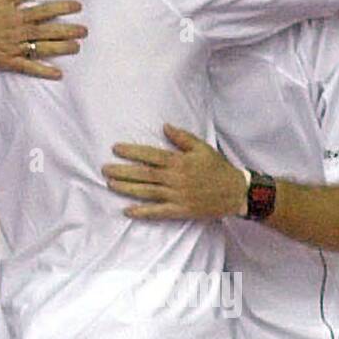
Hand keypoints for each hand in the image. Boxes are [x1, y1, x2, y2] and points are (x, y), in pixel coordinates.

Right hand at [0, 0, 86, 78]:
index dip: (63, 7)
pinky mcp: (9, 61)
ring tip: (76, 47)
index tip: (78, 6)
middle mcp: (19, 31)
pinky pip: (29, 67)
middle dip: (68, 30)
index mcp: (18, 14)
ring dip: (61, 48)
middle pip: (48, 30)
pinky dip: (43, 71)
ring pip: (42, 48)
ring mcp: (15, 47)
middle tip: (84, 31)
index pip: (45, 10)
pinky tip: (58, 73)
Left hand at [102, 123, 247, 219]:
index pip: (150, 155)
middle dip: (122, 171)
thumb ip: (182, 137)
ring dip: (127, 189)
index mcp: (179, 161)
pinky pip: (158, 212)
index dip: (132, 152)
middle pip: (143, 174)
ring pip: (147, 192)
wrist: (234, 192)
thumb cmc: (218, 168)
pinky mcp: (180, 210)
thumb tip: (164, 126)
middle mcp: (175, 178)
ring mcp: (177, 195)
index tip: (116, 149)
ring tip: (110, 185)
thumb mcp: (202, 147)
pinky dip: (142, 212)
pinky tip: (127, 210)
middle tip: (104, 169)